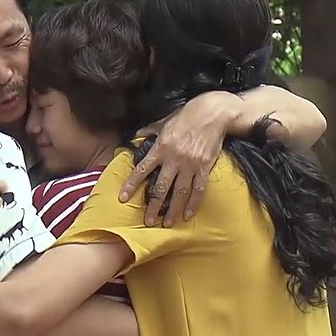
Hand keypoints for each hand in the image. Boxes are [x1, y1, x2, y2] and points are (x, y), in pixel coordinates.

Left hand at [120, 92, 241, 226]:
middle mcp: (174, 159)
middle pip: (161, 187)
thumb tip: (137, 135)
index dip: (131, 184)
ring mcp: (190, 165)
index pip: (142, 169)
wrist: (213, 112)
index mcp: (161, 147)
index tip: (123, 197)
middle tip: (148, 221)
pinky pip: (198, 189)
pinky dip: (193, 203)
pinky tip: (188, 214)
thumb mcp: (164, 121)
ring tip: (167, 223)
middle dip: (153, 206)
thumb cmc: (187, 115)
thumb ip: (150, 130)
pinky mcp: (205, 168)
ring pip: (180, 193)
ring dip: (172, 210)